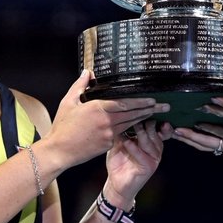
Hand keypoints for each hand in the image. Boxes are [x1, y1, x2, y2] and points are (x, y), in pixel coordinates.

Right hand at [48, 70, 169, 167]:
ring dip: (143, 119)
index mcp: (98, 108)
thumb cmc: (62, 127)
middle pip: (133, 114)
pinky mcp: (107, 144)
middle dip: (149, 110)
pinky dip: (131, 128)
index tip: (152, 99)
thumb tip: (89, 72)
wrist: (59, 150)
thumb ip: (81, 85)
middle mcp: (107, 121)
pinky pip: (122, 134)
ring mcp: (108, 134)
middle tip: (164, 106)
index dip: (140, 101)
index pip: (125, 103)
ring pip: (130, 124)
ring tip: (154, 113)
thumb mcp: (69, 102)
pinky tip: (137, 125)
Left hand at [105, 120, 172, 201]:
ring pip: (150, 141)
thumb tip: (119, 112)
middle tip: (138, 114)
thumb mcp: (121, 142)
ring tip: (134, 126)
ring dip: (141, 133)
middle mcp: (155, 148)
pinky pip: (143, 155)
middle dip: (147, 122)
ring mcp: (154, 157)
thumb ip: (124, 129)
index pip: (157, 126)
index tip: (147, 107)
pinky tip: (127, 142)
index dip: (153, 117)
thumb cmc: (119, 161)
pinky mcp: (149, 167)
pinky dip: (134, 148)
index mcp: (151, 140)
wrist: (116, 182)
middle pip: (154, 131)